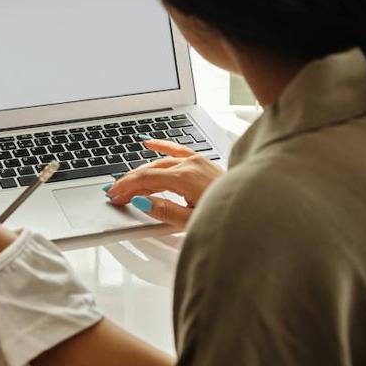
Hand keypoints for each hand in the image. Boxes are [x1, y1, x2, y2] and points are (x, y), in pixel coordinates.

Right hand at [104, 137, 223, 228]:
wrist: (252, 211)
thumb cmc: (226, 216)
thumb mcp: (191, 222)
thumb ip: (164, 211)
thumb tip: (141, 201)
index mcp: (185, 178)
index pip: (145, 179)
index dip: (126, 187)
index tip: (113, 195)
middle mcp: (190, 165)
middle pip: (150, 169)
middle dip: (130, 181)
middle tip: (115, 194)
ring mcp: (197, 161)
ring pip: (161, 161)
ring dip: (142, 171)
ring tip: (127, 182)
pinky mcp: (202, 162)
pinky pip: (177, 149)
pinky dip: (161, 146)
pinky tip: (148, 143)